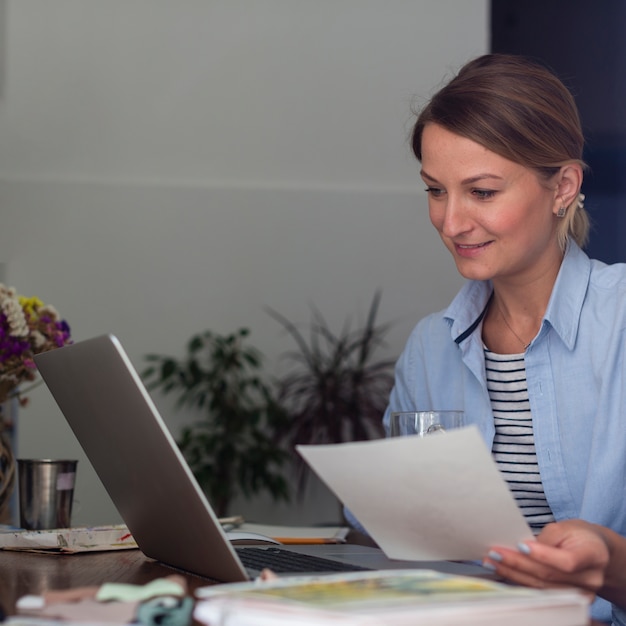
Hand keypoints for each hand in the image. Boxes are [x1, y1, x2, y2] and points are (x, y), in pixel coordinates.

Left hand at [483, 520, 609, 598]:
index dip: (543, 555)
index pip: (567, 561)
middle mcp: (590, 579)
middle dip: (518, 564)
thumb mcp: (564, 527)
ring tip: (492, 562)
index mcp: (594, 555)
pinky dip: (521, 581)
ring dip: (513, 574)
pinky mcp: (569, 600)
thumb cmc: (577, 535)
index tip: (519, 545)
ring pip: (542, 586)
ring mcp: (582, 594)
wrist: (594, 551)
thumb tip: (521, 549)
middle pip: (549, 575)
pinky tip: (504, 572)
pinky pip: (541, 591)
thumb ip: (546, 539)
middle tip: (495, 553)